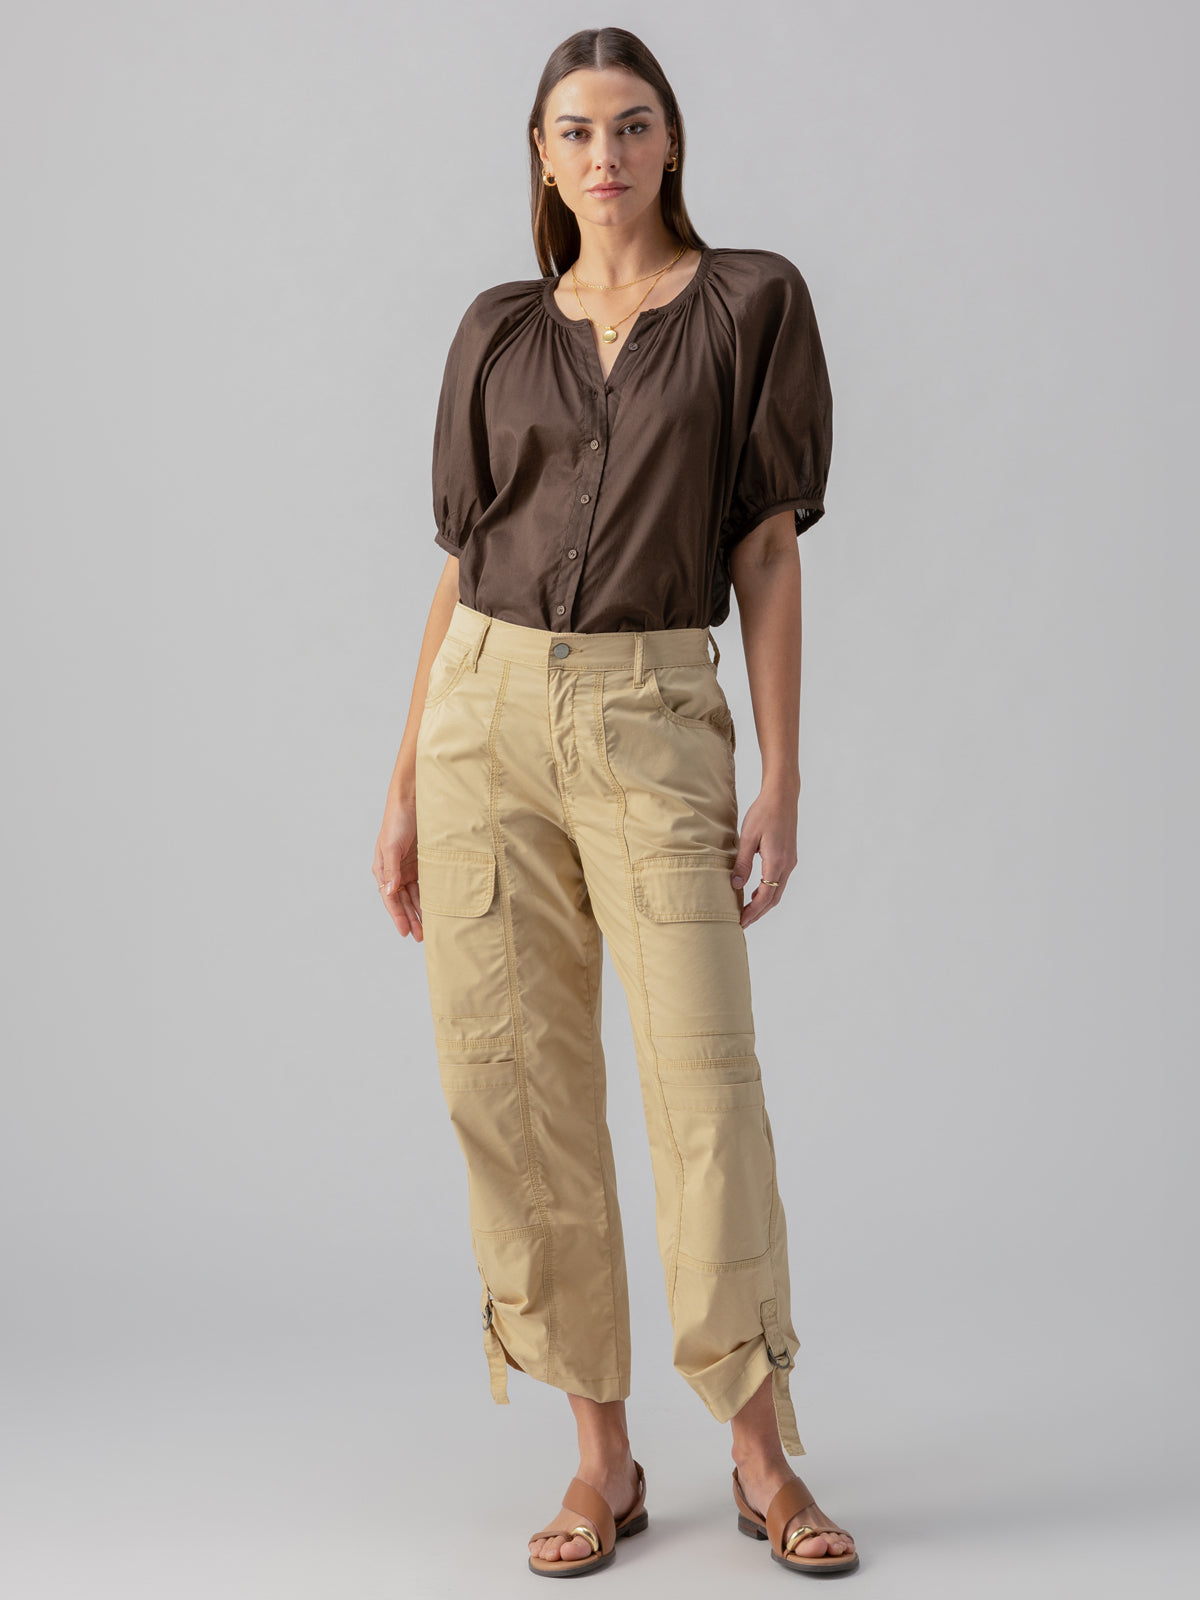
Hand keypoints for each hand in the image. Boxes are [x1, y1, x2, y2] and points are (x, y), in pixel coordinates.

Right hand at [372, 795, 422, 939]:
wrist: (413, 800)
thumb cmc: (397, 820)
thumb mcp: (391, 846)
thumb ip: (391, 870)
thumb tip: (389, 892)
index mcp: (382, 869)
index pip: (390, 898)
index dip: (397, 916)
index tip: (404, 932)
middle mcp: (395, 871)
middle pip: (403, 901)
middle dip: (411, 918)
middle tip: (421, 936)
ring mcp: (409, 867)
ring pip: (415, 896)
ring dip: (420, 911)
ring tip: (429, 928)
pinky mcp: (422, 862)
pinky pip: (426, 884)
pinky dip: (429, 896)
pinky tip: (437, 908)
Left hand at [729, 785, 798, 928]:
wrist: (782, 796)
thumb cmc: (763, 813)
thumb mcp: (748, 838)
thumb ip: (743, 863)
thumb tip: (736, 885)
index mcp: (777, 861)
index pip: (765, 895)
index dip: (753, 911)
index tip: (741, 922)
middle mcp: (787, 865)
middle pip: (774, 898)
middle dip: (759, 912)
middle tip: (743, 923)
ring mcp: (790, 861)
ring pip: (778, 890)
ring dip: (764, 903)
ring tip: (748, 911)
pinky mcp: (789, 856)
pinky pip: (780, 880)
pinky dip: (769, 891)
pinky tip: (756, 891)